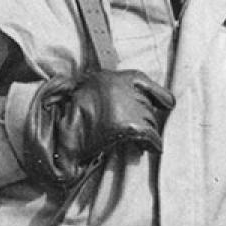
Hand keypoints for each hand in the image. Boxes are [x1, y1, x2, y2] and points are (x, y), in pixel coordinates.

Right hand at [18, 69, 173, 187]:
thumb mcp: (91, 91)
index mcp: (111, 76)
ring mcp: (126, 106)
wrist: (58, 135)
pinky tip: (150, 148)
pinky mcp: (129, 126)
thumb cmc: (73, 117)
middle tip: (138, 133)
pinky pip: (152, 136)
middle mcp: (120, 86)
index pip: (143, 80)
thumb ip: (114, 91)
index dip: (158, 95)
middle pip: (148, 105)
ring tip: (138, 142)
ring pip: (150, 120)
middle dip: (146, 120)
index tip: (167, 105)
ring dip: (147, 132)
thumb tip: (149, 101)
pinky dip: (153, 144)